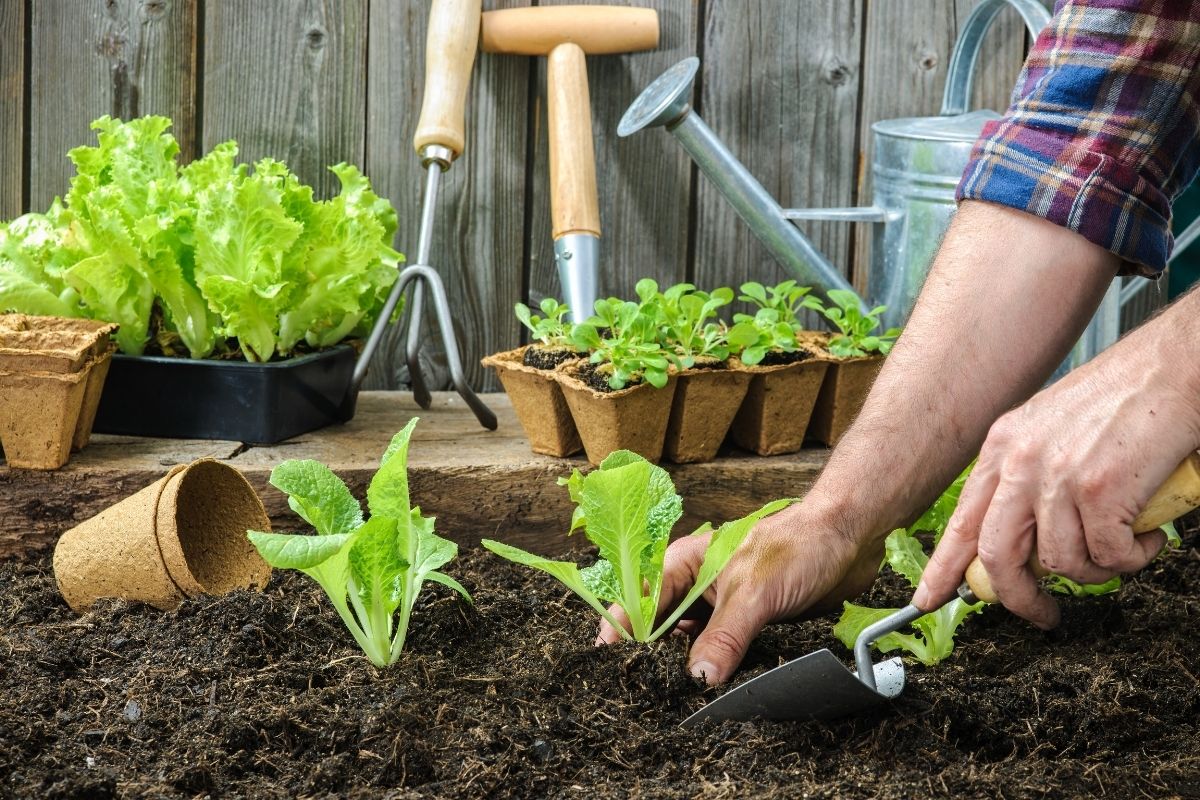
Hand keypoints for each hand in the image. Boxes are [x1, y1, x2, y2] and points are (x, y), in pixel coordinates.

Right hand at [596, 502, 883, 683]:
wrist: (851, 537)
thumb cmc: (799, 544)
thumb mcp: (753, 593)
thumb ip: (724, 637)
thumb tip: (698, 679)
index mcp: (685, 564)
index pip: (640, 602)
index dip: (622, 633)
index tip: (608, 667)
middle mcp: (698, 585)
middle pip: (661, 627)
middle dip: (652, 658)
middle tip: (642, 694)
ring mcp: (723, 606)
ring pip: (691, 643)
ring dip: (686, 667)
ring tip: (672, 701)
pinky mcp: (749, 624)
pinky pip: (723, 653)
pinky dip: (717, 671)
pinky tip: (714, 692)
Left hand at [913, 329, 1199, 627]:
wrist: (1174, 368)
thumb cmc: (1125, 399)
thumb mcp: (1051, 430)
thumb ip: (1029, 478)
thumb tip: (1025, 539)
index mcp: (1002, 446)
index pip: (962, 521)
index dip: (943, 567)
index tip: (928, 599)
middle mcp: (1020, 461)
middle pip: (997, 555)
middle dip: (1018, 597)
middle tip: (1043, 615)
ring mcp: (1057, 476)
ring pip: (1061, 563)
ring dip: (1096, 572)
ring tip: (1122, 550)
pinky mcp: (1099, 490)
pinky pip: (1108, 557)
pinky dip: (1132, 558)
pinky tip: (1147, 536)